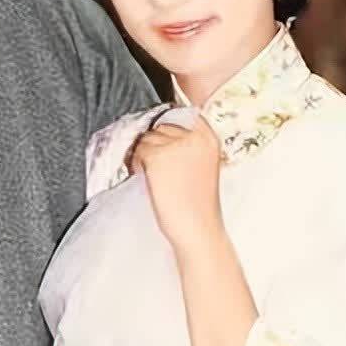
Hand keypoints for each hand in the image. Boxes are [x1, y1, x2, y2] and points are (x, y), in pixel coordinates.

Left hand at [130, 115, 221, 257]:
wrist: (197, 229)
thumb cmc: (198, 205)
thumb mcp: (203, 165)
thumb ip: (188, 146)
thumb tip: (161, 134)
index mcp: (209, 137)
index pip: (185, 116)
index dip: (170, 130)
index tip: (166, 145)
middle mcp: (194, 136)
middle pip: (162, 127)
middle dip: (155, 145)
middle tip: (157, 168)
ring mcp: (175, 145)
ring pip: (147, 138)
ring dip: (144, 155)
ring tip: (155, 178)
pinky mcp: (157, 156)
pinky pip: (138, 152)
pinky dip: (137, 165)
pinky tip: (148, 181)